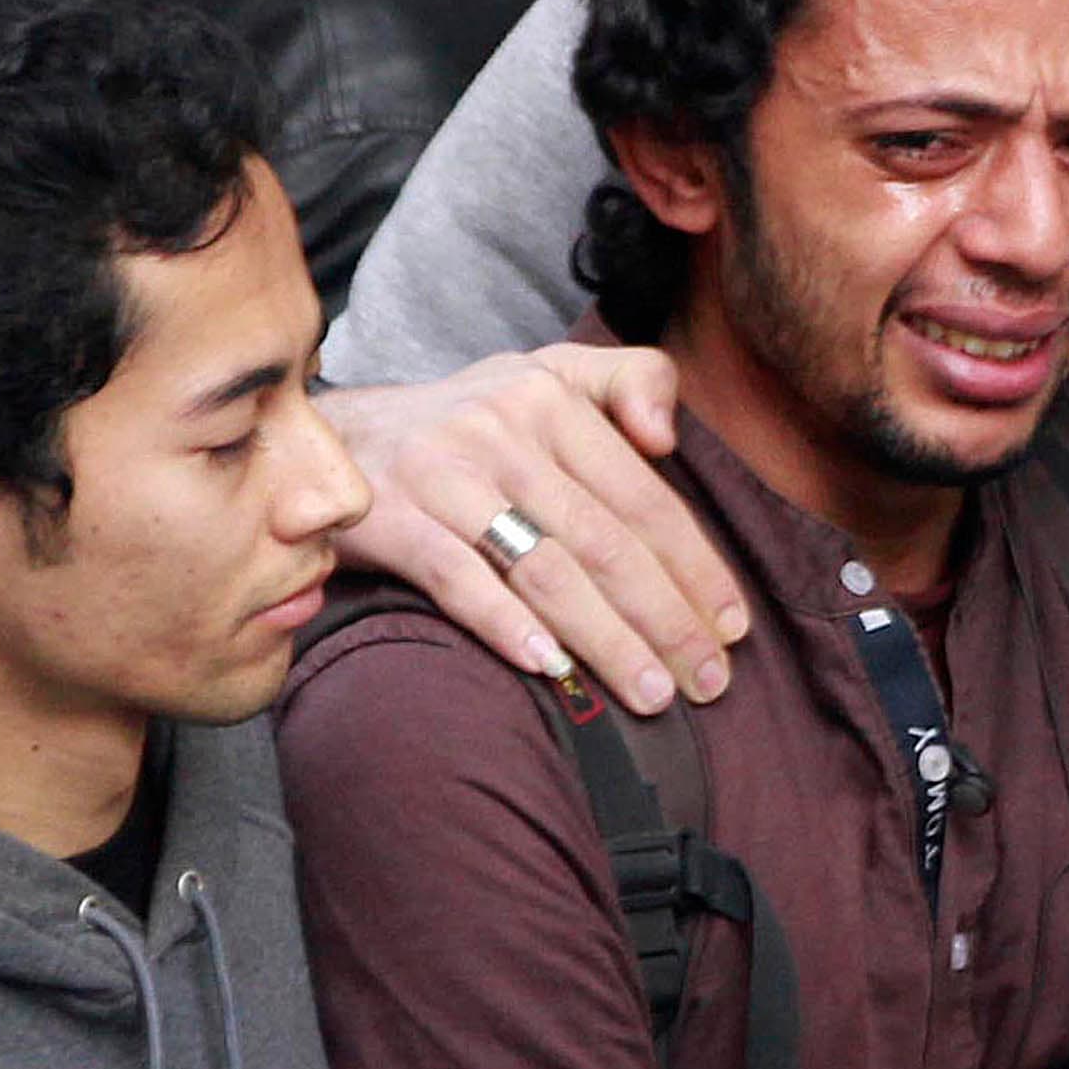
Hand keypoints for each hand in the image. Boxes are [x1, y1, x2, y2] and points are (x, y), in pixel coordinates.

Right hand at [318, 347, 748, 709]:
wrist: (337, 435)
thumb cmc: (468, 421)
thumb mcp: (549, 374)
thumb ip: (630, 381)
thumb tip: (670, 436)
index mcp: (551, 398)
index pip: (643, 497)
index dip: (695, 567)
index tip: (732, 628)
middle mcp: (501, 431)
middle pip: (603, 541)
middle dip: (665, 619)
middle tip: (707, 681)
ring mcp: (444, 476)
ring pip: (543, 568)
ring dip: (604, 639)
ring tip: (649, 694)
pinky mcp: (392, 519)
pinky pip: (458, 580)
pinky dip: (506, 624)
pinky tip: (550, 668)